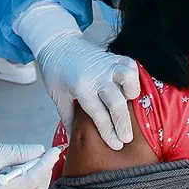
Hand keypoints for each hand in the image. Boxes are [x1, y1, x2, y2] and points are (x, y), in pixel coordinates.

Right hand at [0, 139, 62, 188]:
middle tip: (47, 155)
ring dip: (34, 177)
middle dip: (44, 174)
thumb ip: (19, 152)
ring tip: (35, 158)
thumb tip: (39, 150)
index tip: (56, 150)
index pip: (33, 180)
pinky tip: (22, 165)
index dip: (46, 163)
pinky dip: (22, 179)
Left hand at [37, 32, 139, 150]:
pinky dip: (134, 76)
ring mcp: (106, 64)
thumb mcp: (57, 96)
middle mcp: (96, 76)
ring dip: (132, 93)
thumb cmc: (55, 71)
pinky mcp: (112, 56)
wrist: (57, 43)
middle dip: (123, 124)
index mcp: (80, 87)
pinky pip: (130, 64)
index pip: (99, 115)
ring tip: (130, 104)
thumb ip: (69, 118)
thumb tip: (74, 141)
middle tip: (126, 138)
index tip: (116, 145)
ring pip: (128, 78)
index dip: (109, 132)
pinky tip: (130, 87)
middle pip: (116, 103)